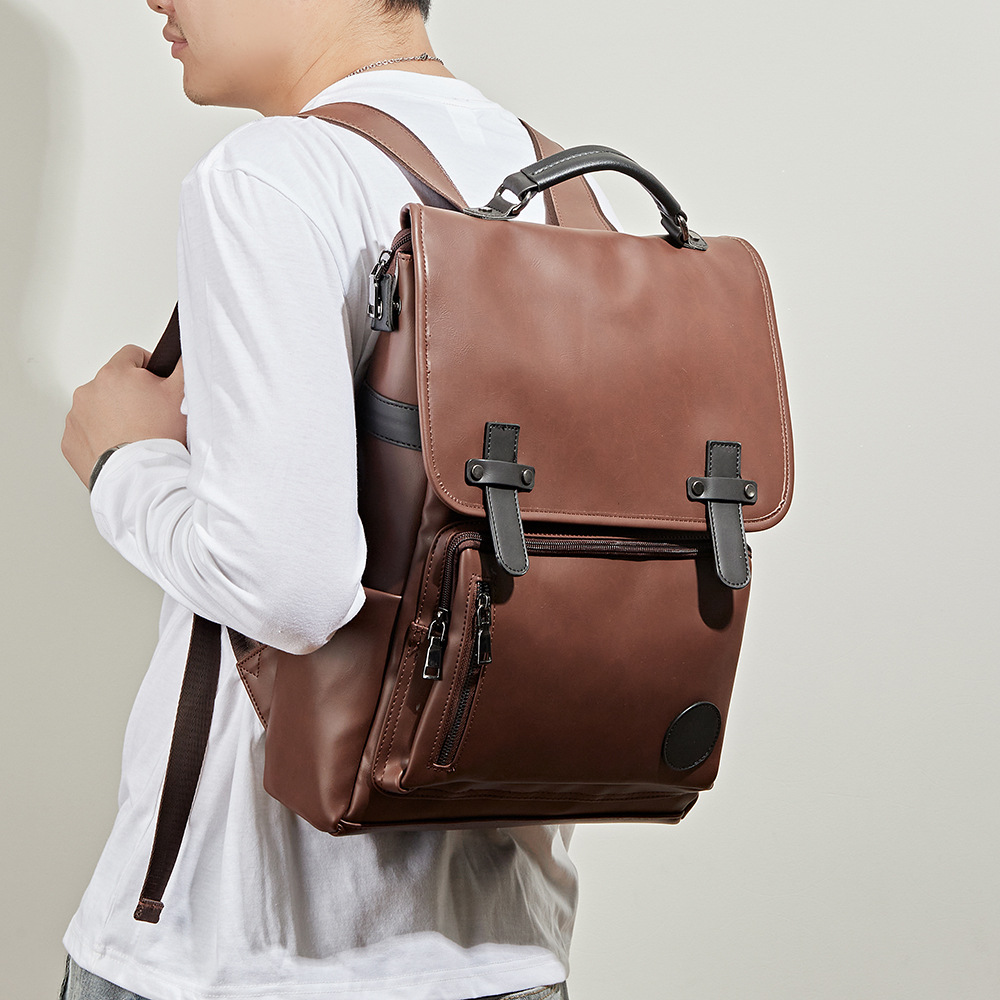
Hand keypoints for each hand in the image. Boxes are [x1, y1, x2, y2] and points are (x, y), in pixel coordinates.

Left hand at [62, 345, 187, 487]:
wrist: (141, 477)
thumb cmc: (159, 437)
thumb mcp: (182, 393)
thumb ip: (182, 366)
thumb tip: (180, 354)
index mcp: (114, 374)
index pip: (133, 355)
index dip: (150, 368)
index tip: (158, 386)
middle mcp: (88, 391)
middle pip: (114, 382)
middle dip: (131, 394)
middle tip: (152, 415)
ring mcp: (76, 417)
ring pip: (99, 407)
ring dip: (114, 415)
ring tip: (136, 435)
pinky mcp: (70, 441)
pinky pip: (87, 432)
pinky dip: (101, 437)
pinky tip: (121, 447)